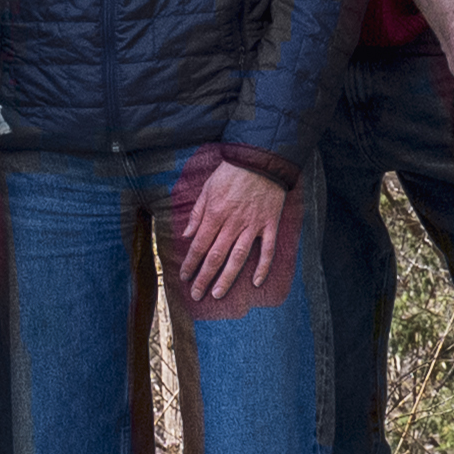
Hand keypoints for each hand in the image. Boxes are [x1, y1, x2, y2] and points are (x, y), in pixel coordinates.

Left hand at [170, 155, 290, 305]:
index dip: (190, 263)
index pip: (199, 245)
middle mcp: (232, 223)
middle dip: (204, 277)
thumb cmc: (232, 172)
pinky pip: (267, 249)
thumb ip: (198, 213)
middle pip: (216, 255)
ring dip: (227, 277)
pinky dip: (263, 266)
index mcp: (215, 214)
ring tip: (218, 293)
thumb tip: (186, 235)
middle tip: (196, 294)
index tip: (184, 277)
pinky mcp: (269, 224)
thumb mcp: (208, 188)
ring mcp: (252, 225)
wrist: (261, 159)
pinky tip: (256, 282)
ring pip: (238, 257)